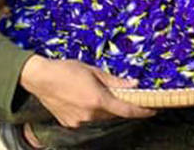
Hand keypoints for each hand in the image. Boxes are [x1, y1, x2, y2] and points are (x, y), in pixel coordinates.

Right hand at [19, 55, 155, 127]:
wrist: (40, 78)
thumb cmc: (67, 70)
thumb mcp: (94, 71)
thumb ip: (115, 81)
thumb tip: (134, 84)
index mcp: (97, 100)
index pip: (126, 110)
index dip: (141, 112)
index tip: (152, 111)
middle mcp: (89, 114)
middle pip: (113, 114)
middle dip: (119, 105)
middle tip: (122, 94)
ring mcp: (78, 121)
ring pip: (100, 117)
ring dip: (105, 108)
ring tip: (97, 93)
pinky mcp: (69, 123)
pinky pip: (87, 118)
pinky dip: (91, 111)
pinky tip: (84, 99)